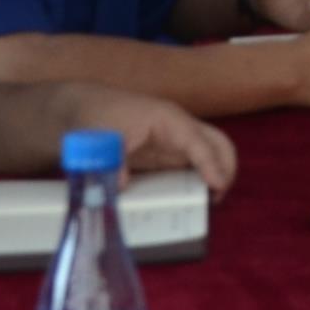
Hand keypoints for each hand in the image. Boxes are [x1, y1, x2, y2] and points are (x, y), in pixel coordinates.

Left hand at [64, 87, 240, 196]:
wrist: (82, 108)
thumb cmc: (96, 116)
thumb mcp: (102, 139)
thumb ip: (114, 162)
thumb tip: (121, 186)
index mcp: (168, 120)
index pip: (199, 142)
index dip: (211, 164)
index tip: (217, 187)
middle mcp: (179, 128)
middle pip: (218, 143)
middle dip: (226, 168)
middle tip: (217, 196)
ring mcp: (174, 140)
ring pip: (211, 153)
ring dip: (217, 173)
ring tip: (209, 200)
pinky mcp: (166, 152)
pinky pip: (193, 163)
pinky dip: (200, 178)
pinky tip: (191, 197)